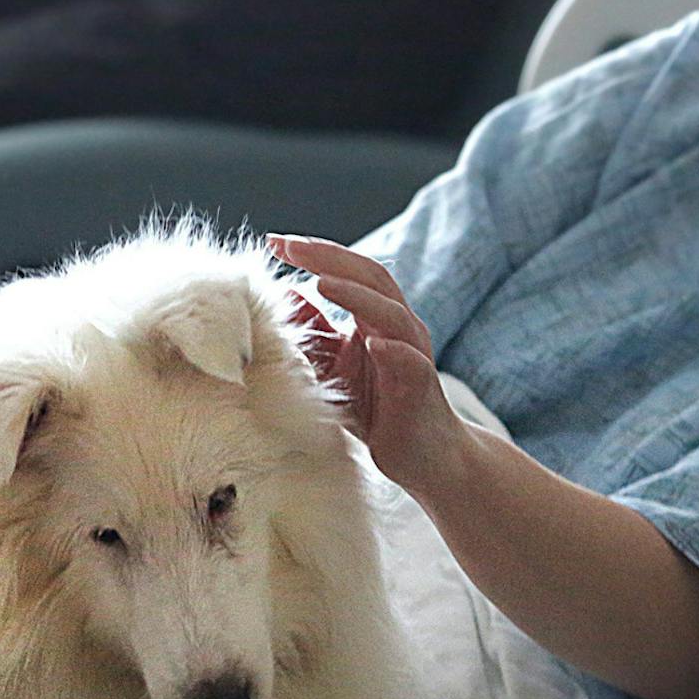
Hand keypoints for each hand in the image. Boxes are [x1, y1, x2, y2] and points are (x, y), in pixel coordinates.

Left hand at [267, 233, 471, 492]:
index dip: (315, 253)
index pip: (348, 272)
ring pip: (392, 313)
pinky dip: (394, 350)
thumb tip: (281, 296)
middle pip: (372, 278)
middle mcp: (398, 327)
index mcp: (376, 317)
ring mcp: (413, 355)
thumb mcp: (334, 366)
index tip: (274, 242)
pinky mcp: (421, 388)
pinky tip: (372, 344)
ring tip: (321, 282)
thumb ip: (314, 333)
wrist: (424, 457)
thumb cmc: (378, 408)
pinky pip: (412, 363)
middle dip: (330, 258)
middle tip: (292, 246)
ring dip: (357, 296)